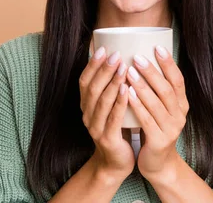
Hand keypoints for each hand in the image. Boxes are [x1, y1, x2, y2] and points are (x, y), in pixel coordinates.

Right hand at [79, 47, 134, 181]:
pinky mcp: (107, 139)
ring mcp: (95, 128)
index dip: (92, 65)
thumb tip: (120, 59)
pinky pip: (114, 118)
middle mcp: (87, 115)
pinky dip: (120, 102)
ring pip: (102, 101)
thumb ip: (111, 88)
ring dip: (112, 82)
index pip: (84, 81)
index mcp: (86, 105)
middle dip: (104, 70)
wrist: (115, 163)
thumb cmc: (117, 130)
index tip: (102, 48)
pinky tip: (127, 90)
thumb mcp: (110, 107)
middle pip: (93, 88)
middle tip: (116, 54)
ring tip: (123, 67)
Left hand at [126, 45, 188, 181]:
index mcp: (181, 105)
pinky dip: (137, 106)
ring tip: (129, 71)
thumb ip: (156, 90)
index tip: (157, 47)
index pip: (178, 80)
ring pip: (157, 104)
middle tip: (137, 57)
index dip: (169, 64)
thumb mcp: (161, 109)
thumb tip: (143, 59)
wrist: (158, 164)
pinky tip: (127, 94)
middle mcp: (180, 115)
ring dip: (142, 86)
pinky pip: (147, 120)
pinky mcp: (160, 141)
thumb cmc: (155, 130)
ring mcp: (171, 129)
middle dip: (152, 72)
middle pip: (167, 90)